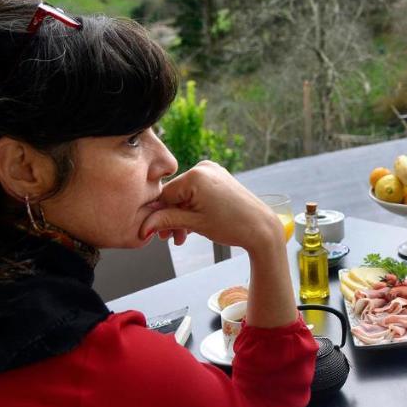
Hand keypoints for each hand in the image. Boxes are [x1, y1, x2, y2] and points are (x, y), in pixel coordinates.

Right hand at [139, 161, 280, 252]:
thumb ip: (167, 221)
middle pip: (176, 195)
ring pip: (186, 195)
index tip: (155, 232)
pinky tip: (192, 226)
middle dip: (172, 218)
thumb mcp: (195, 224)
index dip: (158, 216)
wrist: (261, 228)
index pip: (165, 195)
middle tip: (170, 238)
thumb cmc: (233, 225)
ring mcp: (213, 172)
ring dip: (182, 216)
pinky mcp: (220, 178)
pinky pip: (198, 192)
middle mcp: (204, 168)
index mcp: (196, 175)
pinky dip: (193, 209)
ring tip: (183, 237)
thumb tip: (145, 226)